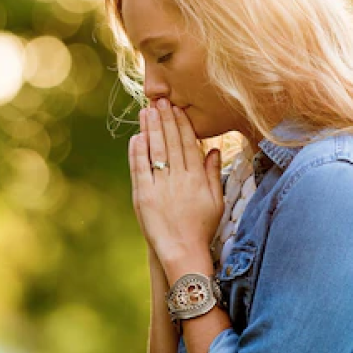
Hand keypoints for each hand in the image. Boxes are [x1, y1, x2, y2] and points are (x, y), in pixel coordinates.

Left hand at [128, 98, 223, 264]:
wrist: (183, 252)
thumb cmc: (201, 228)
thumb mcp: (216, 201)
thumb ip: (214, 174)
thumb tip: (213, 150)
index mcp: (197, 178)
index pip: (188, 143)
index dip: (181, 124)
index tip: (176, 108)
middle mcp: (179, 178)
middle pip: (170, 142)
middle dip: (164, 119)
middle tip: (159, 101)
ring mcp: (160, 186)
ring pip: (155, 151)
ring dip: (150, 129)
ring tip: (146, 112)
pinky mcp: (144, 196)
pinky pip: (140, 169)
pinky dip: (137, 152)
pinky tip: (136, 137)